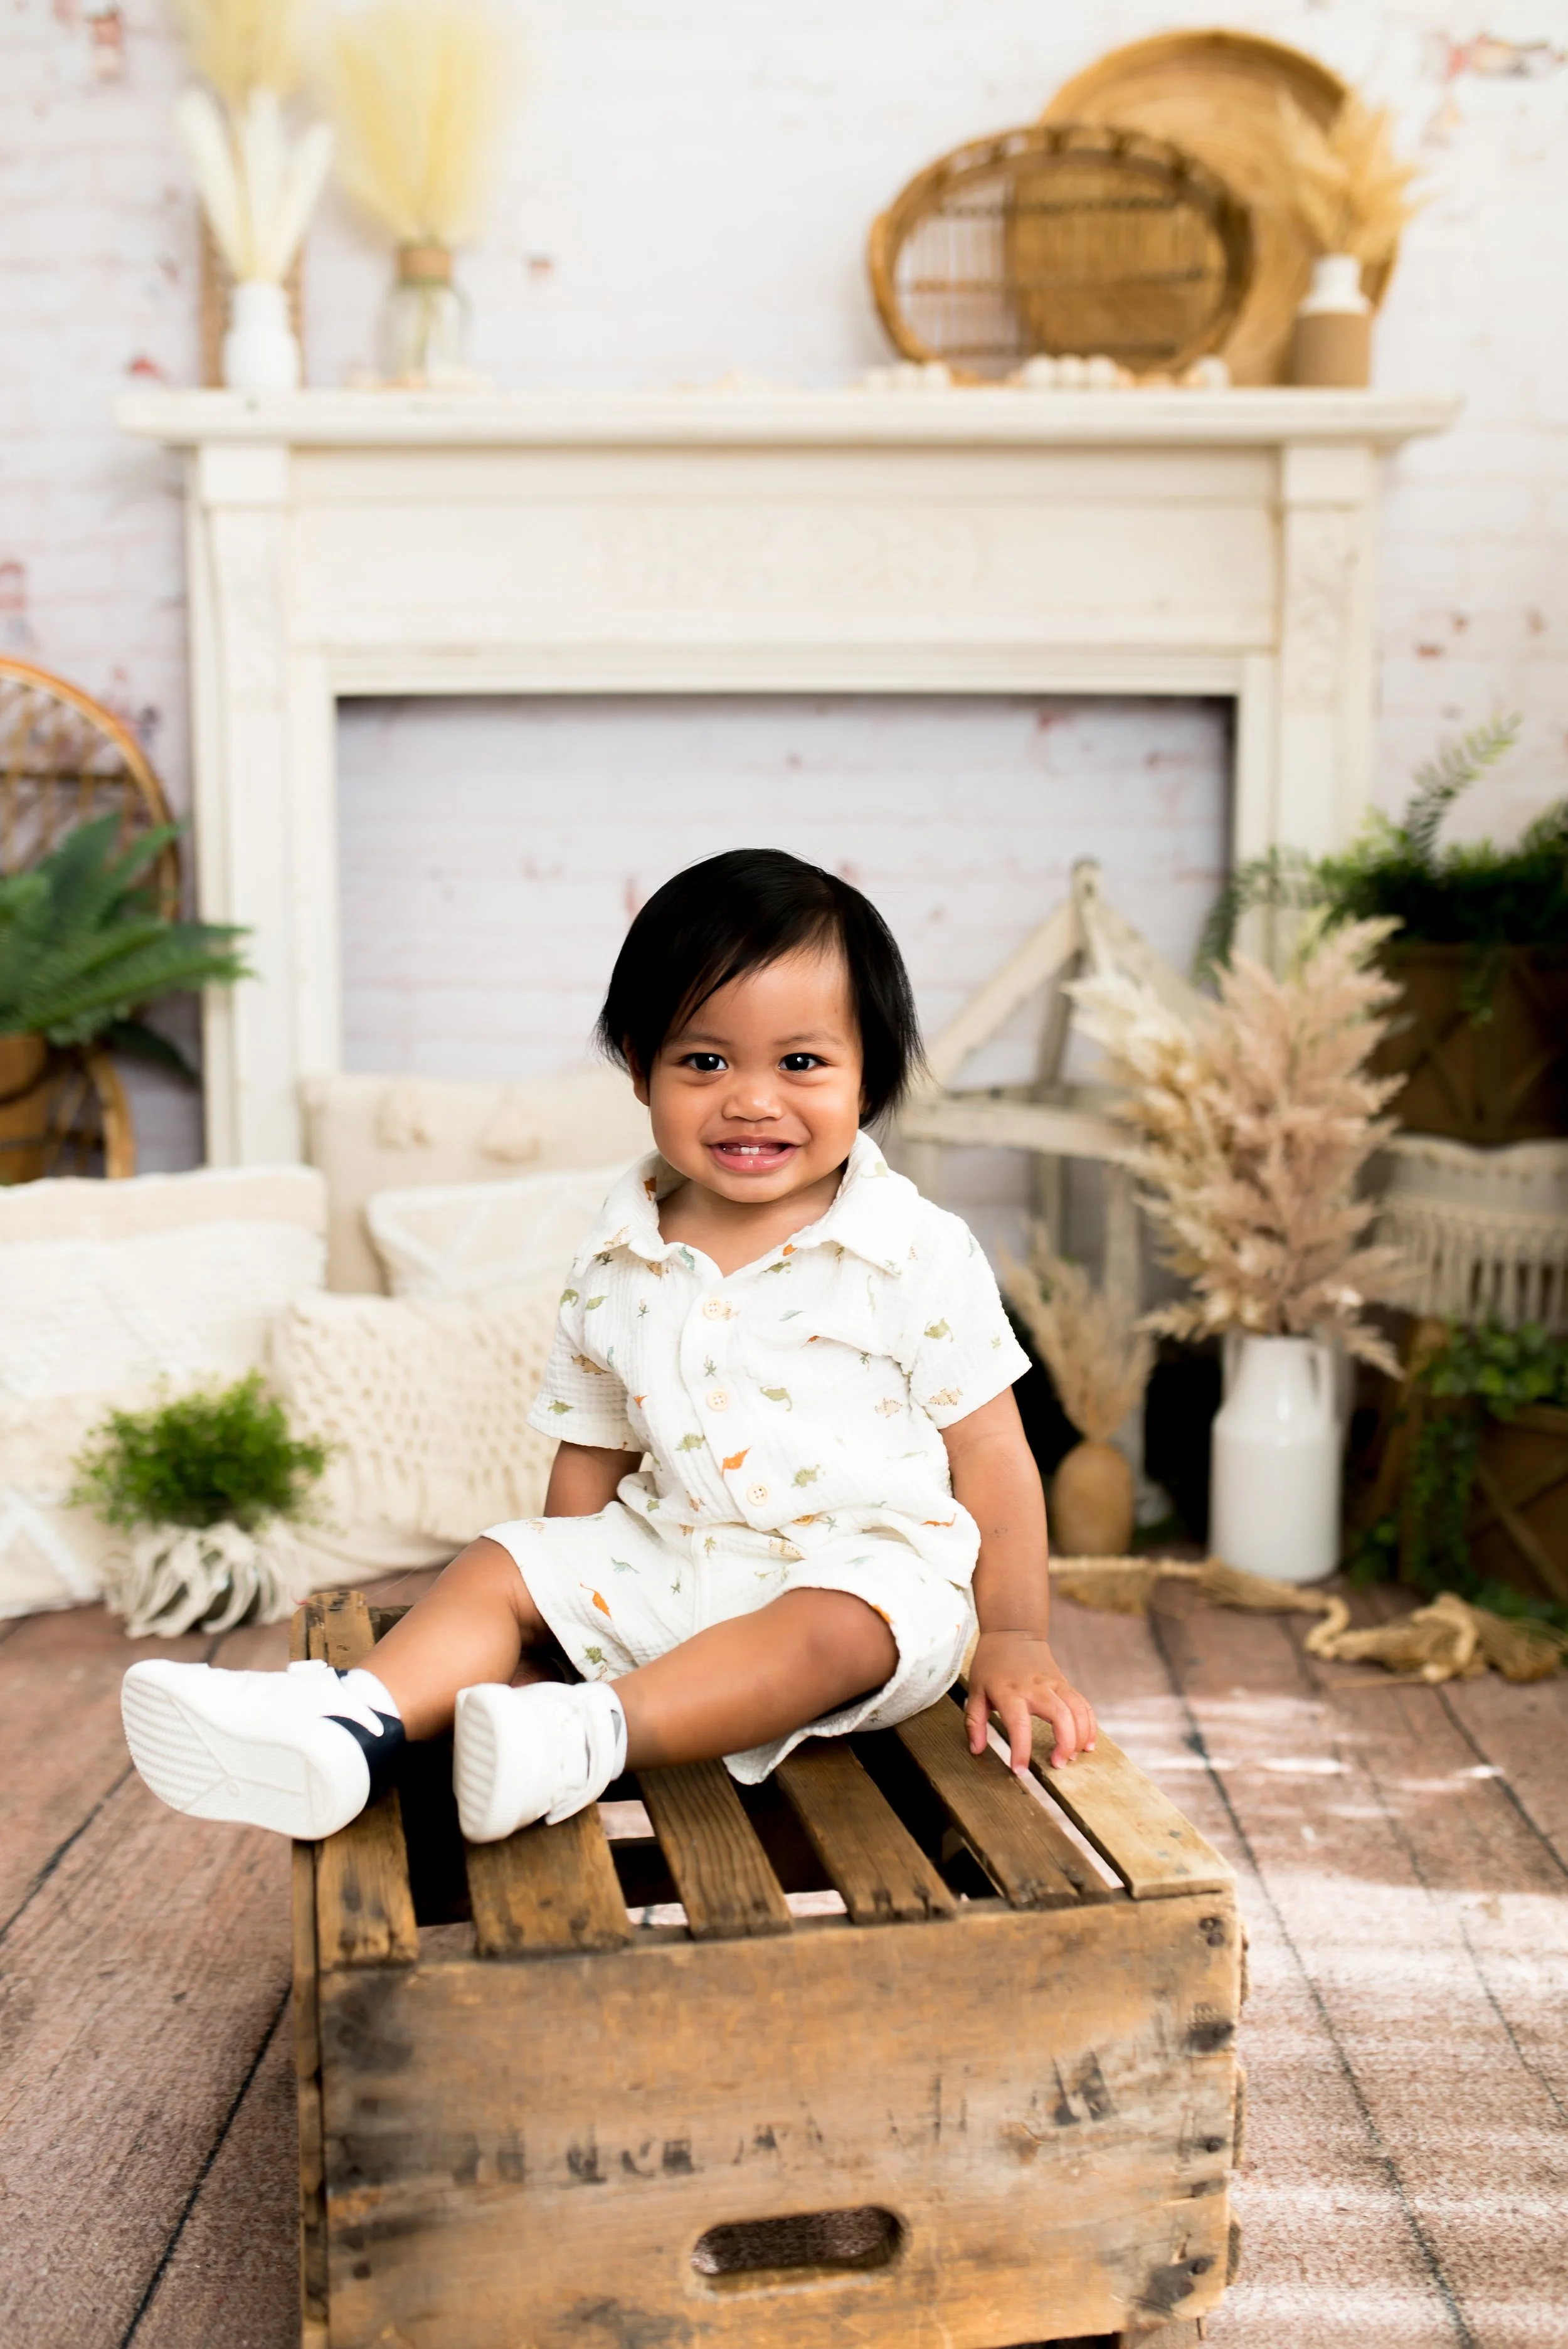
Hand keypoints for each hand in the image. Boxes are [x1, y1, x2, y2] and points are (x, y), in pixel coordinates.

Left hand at [964, 1631, 1096, 1774]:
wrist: (1012, 1633)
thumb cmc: (991, 1664)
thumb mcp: (975, 1690)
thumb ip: (974, 1723)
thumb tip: (977, 1750)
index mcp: (1009, 1692)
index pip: (1018, 1724)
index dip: (1021, 1749)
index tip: (1020, 1770)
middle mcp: (1035, 1688)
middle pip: (1060, 1715)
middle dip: (1064, 1743)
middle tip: (1058, 1765)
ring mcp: (1054, 1684)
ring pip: (1077, 1710)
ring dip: (1080, 1736)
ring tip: (1074, 1757)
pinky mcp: (1065, 1684)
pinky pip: (1083, 1705)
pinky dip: (1090, 1725)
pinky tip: (1087, 1744)